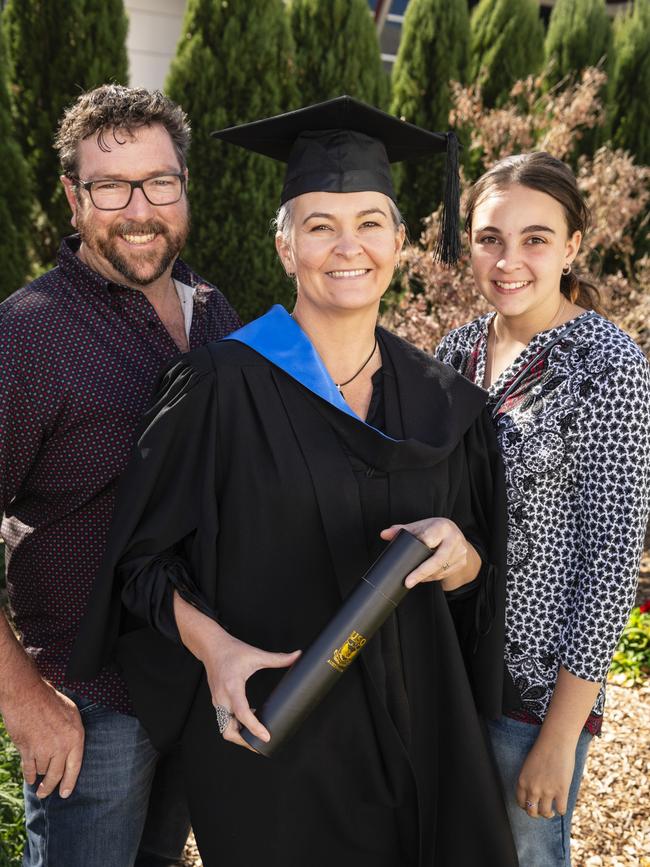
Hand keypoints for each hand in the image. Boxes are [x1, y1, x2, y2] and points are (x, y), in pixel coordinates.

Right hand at [1, 680, 83, 798]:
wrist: (26, 694)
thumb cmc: (49, 700)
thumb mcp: (71, 713)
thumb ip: (71, 733)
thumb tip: (69, 749)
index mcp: (75, 736)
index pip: (75, 766)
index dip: (70, 782)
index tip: (65, 793)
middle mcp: (61, 745)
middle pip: (56, 774)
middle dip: (51, 787)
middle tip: (46, 794)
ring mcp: (43, 749)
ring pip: (42, 771)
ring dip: (40, 773)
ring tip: (39, 778)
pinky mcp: (27, 750)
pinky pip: (29, 769)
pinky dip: (29, 775)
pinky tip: (30, 778)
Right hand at [200, 629, 300, 751]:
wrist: (211, 647)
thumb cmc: (232, 650)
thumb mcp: (256, 654)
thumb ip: (278, 658)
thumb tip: (297, 656)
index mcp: (232, 686)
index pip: (242, 713)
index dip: (254, 728)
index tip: (266, 737)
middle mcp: (222, 697)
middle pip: (229, 730)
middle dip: (244, 741)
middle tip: (262, 744)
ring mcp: (218, 701)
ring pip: (225, 729)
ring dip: (240, 735)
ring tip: (257, 733)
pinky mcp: (217, 702)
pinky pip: (225, 721)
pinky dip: (236, 726)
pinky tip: (249, 718)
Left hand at [381, 518, 477, 589]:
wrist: (457, 537)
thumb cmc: (435, 530)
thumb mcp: (420, 527)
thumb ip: (402, 530)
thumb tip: (384, 534)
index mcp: (442, 526)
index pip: (429, 539)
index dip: (418, 550)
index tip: (408, 560)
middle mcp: (454, 539)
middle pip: (437, 560)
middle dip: (421, 572)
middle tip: (408, 582)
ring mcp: (460, 552)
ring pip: (440, 570)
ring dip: (425, 576)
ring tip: (413, 578)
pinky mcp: (461, 563)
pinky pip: (444, 575)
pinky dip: (432, 577)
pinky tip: (424, 577)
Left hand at [516, 736, 575, 818]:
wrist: (555, 741)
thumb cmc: (543, 750)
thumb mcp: (529, 767)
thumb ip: (530, 780)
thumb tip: (534, 795)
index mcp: (522, 781)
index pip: (521, 803)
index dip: (527, 806)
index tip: (533, 805)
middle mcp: (533, 788)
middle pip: (532, 812)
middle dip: (537, 813)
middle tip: (542, 810)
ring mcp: (547, 791)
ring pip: (546, 813)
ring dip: (549, 814)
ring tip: (552, 811)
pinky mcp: (561, 791)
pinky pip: (561, 810)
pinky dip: (561, 810)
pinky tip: (562, 804)